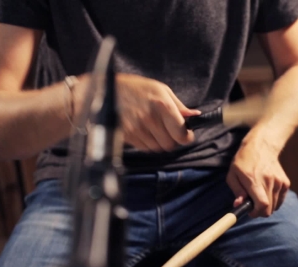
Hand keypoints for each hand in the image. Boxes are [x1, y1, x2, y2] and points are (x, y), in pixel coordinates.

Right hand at [74, 73, 199, 151]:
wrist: (102, 91)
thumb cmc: (133, 88)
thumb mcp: (159, 89)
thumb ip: (178, 105)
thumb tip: (195, 115)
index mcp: (162, 104)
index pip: (181, 133)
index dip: (186, 137)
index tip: (186, 134)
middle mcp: (151, 118)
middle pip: (170, 144)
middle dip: (172, 140)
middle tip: (169, 131)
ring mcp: (138, 128)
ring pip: (158, 148)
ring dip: (159, 142)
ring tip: (154, 129)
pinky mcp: (128, 136)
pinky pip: (145, 148)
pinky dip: (147, 143)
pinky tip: (143, 131)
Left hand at [226, 139, 290, 217]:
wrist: (262, 146)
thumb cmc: (244, 161)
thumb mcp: (233, 174)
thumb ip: (237, 191)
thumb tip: (239, 204)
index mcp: (254, 181)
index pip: (262, 204)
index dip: (256, 213)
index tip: (250, 211)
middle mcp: (269, 182)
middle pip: (269, 209)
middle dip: (260, 212)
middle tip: (253, 205)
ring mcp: (279, 182)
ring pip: (275, 206)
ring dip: (267, 206)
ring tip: (260, 196)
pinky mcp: (285, 183)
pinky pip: (280, 200)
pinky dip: (274, 201)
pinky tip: (267, 192)